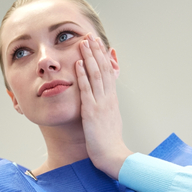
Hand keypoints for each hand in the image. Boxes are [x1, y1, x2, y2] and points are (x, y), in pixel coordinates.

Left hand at [75, 36, 131, 178]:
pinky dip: (83, 75)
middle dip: (96, 51)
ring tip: (84, 42)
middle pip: (103, 69)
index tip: (98, 44)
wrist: (113, 156)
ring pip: (96, 75)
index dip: (102, 57)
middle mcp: (108, 98)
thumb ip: (107, 106)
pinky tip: (78, 63)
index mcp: (112, 99)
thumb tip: (105, 98)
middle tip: (90, 36)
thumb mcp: (110, 119)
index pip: (108, 72)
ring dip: (89, 57)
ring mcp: (100, 103)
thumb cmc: (109, 142)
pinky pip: (87, 89)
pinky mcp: (92, 111)